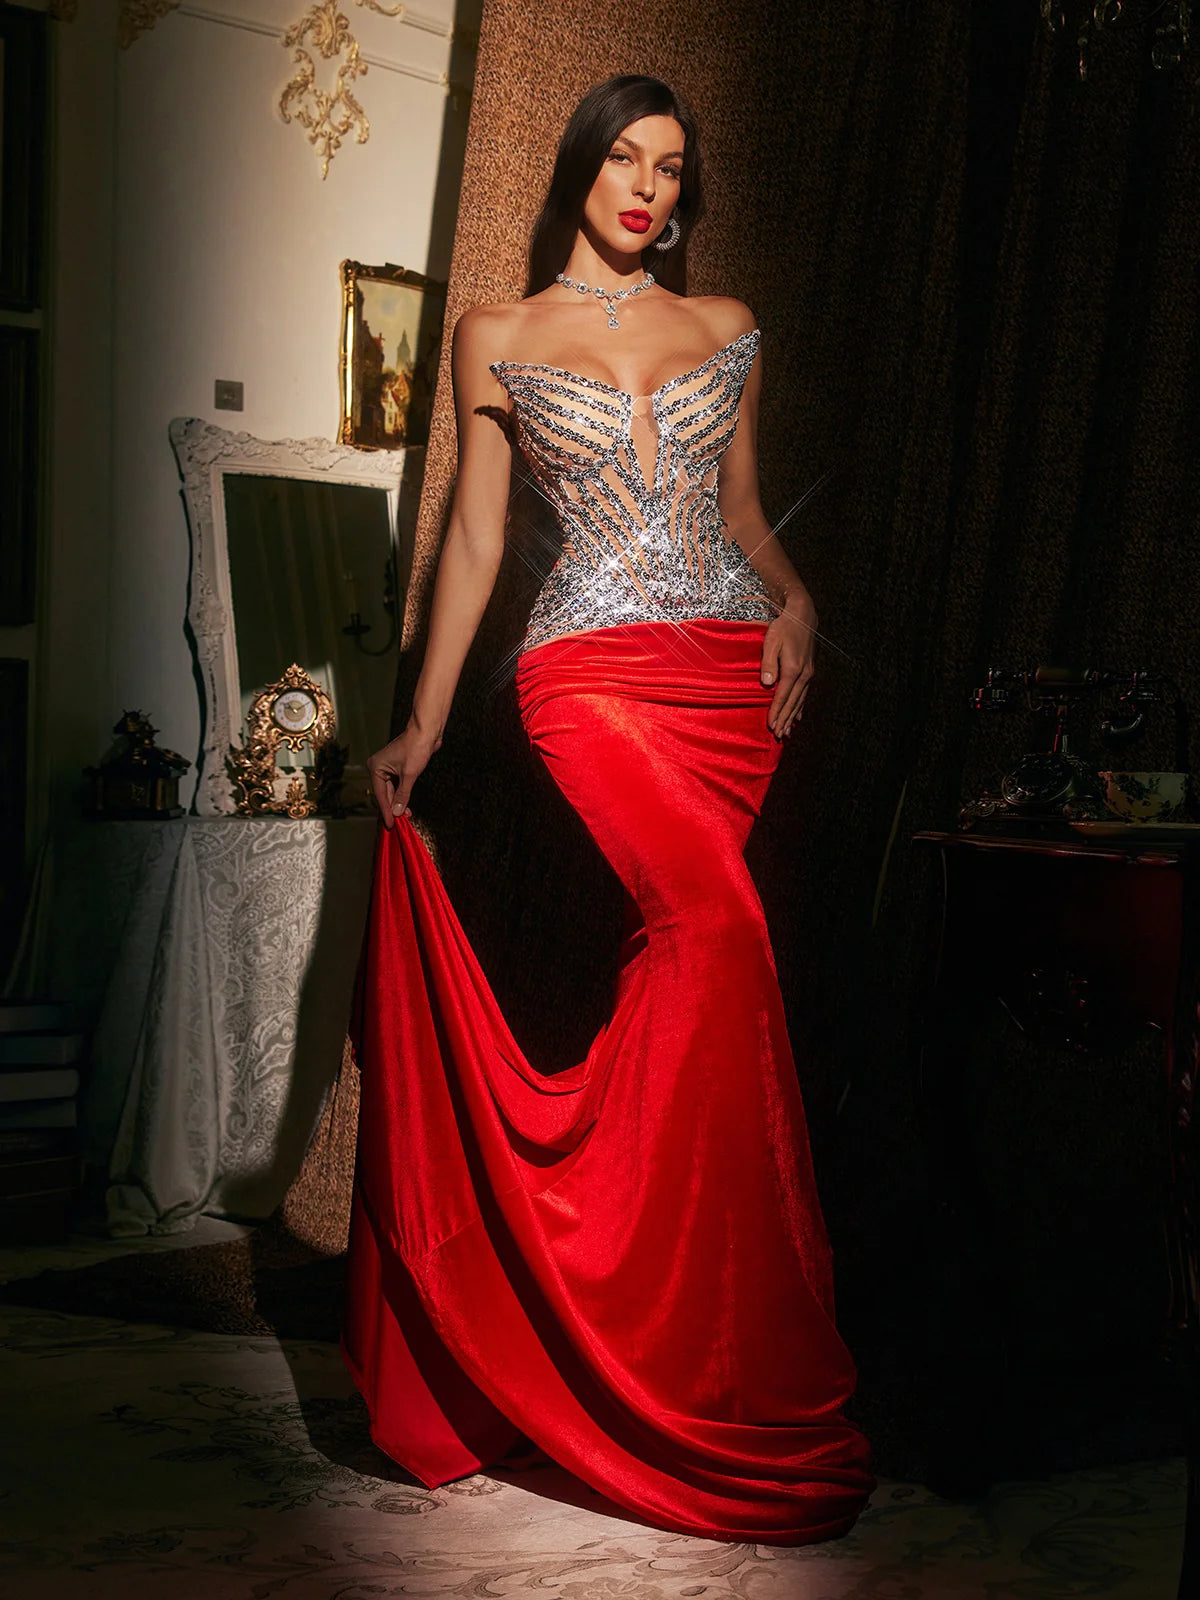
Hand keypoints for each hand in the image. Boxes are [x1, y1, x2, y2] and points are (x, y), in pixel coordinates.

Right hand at [367, 724, 439, 826]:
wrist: (427, 731)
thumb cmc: (416, 748)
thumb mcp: (409, 775)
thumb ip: (402, 795)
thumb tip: (396, 812)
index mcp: (376, 767)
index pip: (380, 795)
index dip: (386, 811)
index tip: (390, 825)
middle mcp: (379, 767)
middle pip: (384, 794)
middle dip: (393, 808)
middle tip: (399, 824)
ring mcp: (388, 767)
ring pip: (391, 791)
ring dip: (398, 803)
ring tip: (405, 816)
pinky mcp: (398, 767)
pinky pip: (397, 785)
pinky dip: (401, 795)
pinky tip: (405, 805)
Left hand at [760, 601, 816, 740]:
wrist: (803, 616)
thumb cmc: (784, 627)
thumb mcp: (771, 642)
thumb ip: (768, 663)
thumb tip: (767, 684)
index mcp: (793, 669)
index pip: (782, 696)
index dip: (776, 712)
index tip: (771, 726)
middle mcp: (804, 674)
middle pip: (793, 703)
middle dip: (784, 720)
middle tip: (778, 735)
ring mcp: (808, 673)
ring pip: (800, 701)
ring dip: (792, 717)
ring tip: (787, 731)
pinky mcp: (809, 671)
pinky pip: (804, 694)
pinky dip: (800, 707)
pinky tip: (798, 716)